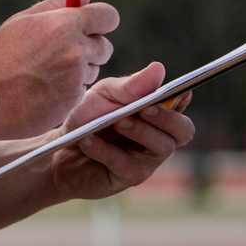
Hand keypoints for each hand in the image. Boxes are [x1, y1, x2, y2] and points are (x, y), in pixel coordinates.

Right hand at [0, 0, 117, 141]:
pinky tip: (41, 90)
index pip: (107, 16)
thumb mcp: (21, 22)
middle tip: (63, 51)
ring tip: (44, 73)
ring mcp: (76, 79)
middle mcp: (76, 51)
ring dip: (78, 70)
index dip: (101, 19)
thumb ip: (55, 6)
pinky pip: (80, 90)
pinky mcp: (73, 102)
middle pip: (104, 46)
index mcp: (63, 25)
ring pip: (92, 70)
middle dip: (90, 47)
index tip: (93, 24)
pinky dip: (67, 90)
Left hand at [49, 62, 194, 201]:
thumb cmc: (88, 117)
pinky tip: (88, 140)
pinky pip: (126, 165)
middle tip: (146, 108)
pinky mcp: (130, 177)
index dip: (182, 98)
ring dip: (140, 132)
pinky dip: (106, 151)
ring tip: (117, 122)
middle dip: (167, 118)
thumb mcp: (104, 95)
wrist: (61, 149)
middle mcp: (159, 136)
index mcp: (156, 112)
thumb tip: (159, 69)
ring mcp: (147, 159)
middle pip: (183, 130)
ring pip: (162, 147)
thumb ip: (130, 86)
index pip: (180, 104)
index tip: (177, 90)